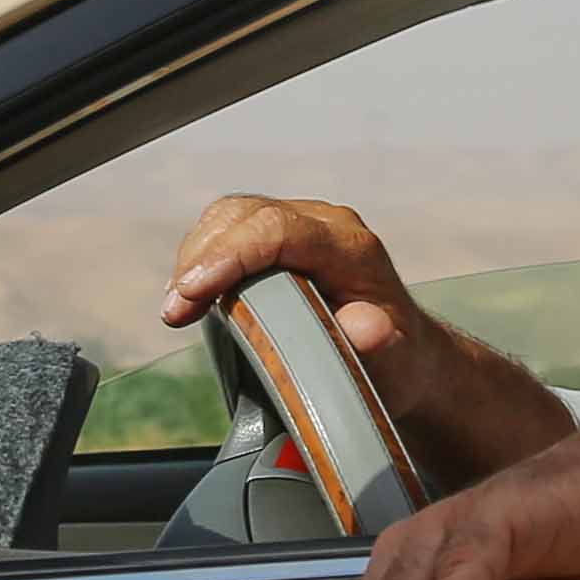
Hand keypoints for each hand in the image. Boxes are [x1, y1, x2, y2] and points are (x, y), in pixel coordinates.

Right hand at [162, 195, 576, 484]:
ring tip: (179, 308)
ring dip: (196, 258)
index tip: (193, 292)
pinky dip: (202, 259)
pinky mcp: (278, 238)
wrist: (404, 356)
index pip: (278, 230)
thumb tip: (365, 327)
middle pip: (246, 215)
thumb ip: (381, 345)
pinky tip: (192, 296)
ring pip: (230, 217)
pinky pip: (229, 230)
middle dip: (201, 258)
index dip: (230, 256)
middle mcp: (325, 225)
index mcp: (351, 248)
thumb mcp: (398, 364)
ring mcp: (300, 226)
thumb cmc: (398, 362)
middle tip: (175, 311)